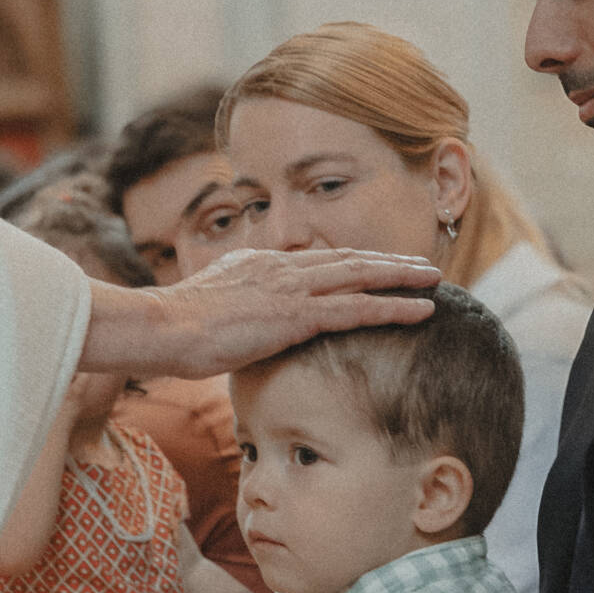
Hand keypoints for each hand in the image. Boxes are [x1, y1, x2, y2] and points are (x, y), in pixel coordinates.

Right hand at [77, 248, 438, 379]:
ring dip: (401, 277)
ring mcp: (291, 288)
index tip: (377, 266)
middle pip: (347, 260)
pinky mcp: (297, 314)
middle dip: (387, 262)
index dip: (352, 264)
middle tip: (421, 265)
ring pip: (361, 276)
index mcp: (260, 266)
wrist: (159, 328)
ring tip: (434, 278)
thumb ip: (235, 315)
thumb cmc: (173, 332)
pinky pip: (357, 309)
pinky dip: (394, 307)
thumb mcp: (209, 314)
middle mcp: (281, 268)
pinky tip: (422, 310)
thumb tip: (241, 331)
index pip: (318, 262)